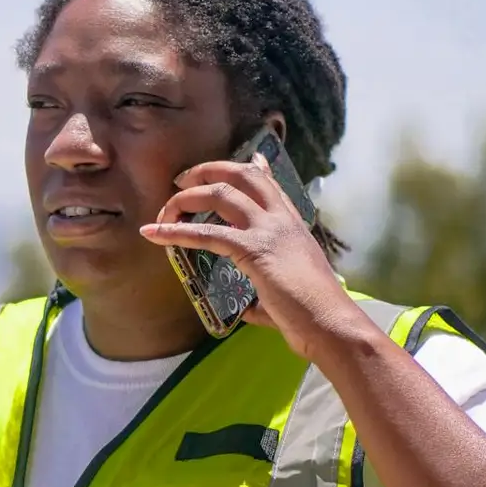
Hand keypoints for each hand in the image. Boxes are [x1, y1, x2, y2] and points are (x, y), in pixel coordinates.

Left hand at [139, 153, 356, 360]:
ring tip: (163, 211)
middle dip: (207, 172)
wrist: (330, 324)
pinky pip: (207, 234)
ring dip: (186, 198)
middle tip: (182, 181)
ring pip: (220, 194)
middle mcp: (281, 219)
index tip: (238, 162)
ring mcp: (268, 230)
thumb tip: (249, 309)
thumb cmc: (314, 316)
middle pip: (240, 175)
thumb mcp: (287, 295)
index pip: (269, 184)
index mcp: (293, 225)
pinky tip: (155, 234)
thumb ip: (264, 296)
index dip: (250, 168)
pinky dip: (176, 232)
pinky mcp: (254, 249)